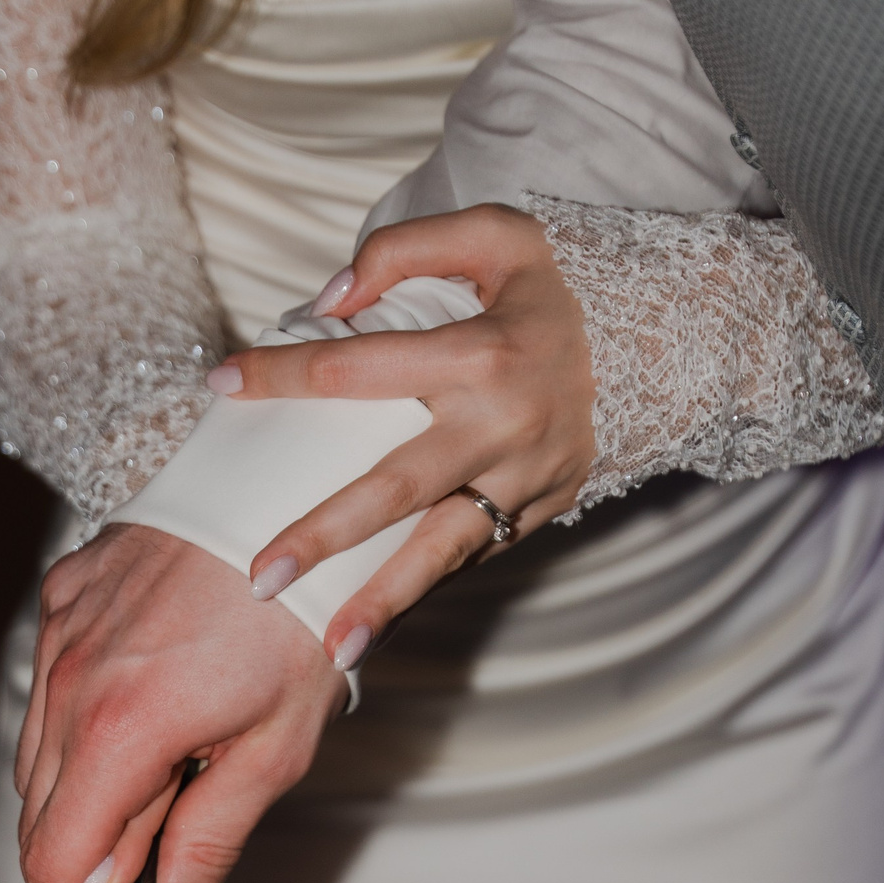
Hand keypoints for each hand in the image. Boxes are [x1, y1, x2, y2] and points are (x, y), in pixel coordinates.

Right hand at [15, 522, 345, 882]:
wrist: (294, 485)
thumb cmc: (300, 621)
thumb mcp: (276, 749)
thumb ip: (208, 844)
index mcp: (123, 733)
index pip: (54, 864)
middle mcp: (71, 684)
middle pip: (42, 818)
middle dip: (82, 866)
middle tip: (146, 882)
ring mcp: (60, 634)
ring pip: (41, 757)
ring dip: (82, 795)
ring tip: (162, 784)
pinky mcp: (63, 594)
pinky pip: (52, 686)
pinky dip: (82, 720)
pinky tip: (145, 710)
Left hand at [214, 203, 597, 665]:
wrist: (663, 345)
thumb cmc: (554, 287)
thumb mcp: (496, 234)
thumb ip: (404, 252)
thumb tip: (327, 304)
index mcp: (483, 353)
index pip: (358, 367)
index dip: (284, 374)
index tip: (220, 385)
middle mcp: (502, 428)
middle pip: (396, 488)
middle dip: (325, 534)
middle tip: (258, 576)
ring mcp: (522, 482)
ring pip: (441, 550)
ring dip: (385, 603)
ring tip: (333, 649)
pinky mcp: (533, 515)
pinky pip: (464, 557)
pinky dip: (416, 590)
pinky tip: (366, 627)